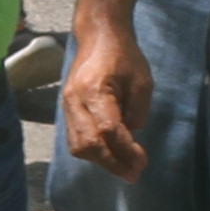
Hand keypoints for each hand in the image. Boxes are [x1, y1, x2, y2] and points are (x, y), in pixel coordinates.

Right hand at [59, 25, 152, 176]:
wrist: (98, 36)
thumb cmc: (124, 55)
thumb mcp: (142, 80)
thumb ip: (138, 111)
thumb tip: (132, 138)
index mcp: (94, 90)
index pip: (108, 130)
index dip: (126, 150)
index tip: (143, 162)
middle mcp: (75, 101)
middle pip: (88, 144)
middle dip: (112, 163)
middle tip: (133, 174)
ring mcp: (66, 106)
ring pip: (78, 146)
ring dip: (101, 161)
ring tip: (123, 168)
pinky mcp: (66, 109)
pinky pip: (75, 139)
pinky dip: (92, 152)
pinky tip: (110, 155)